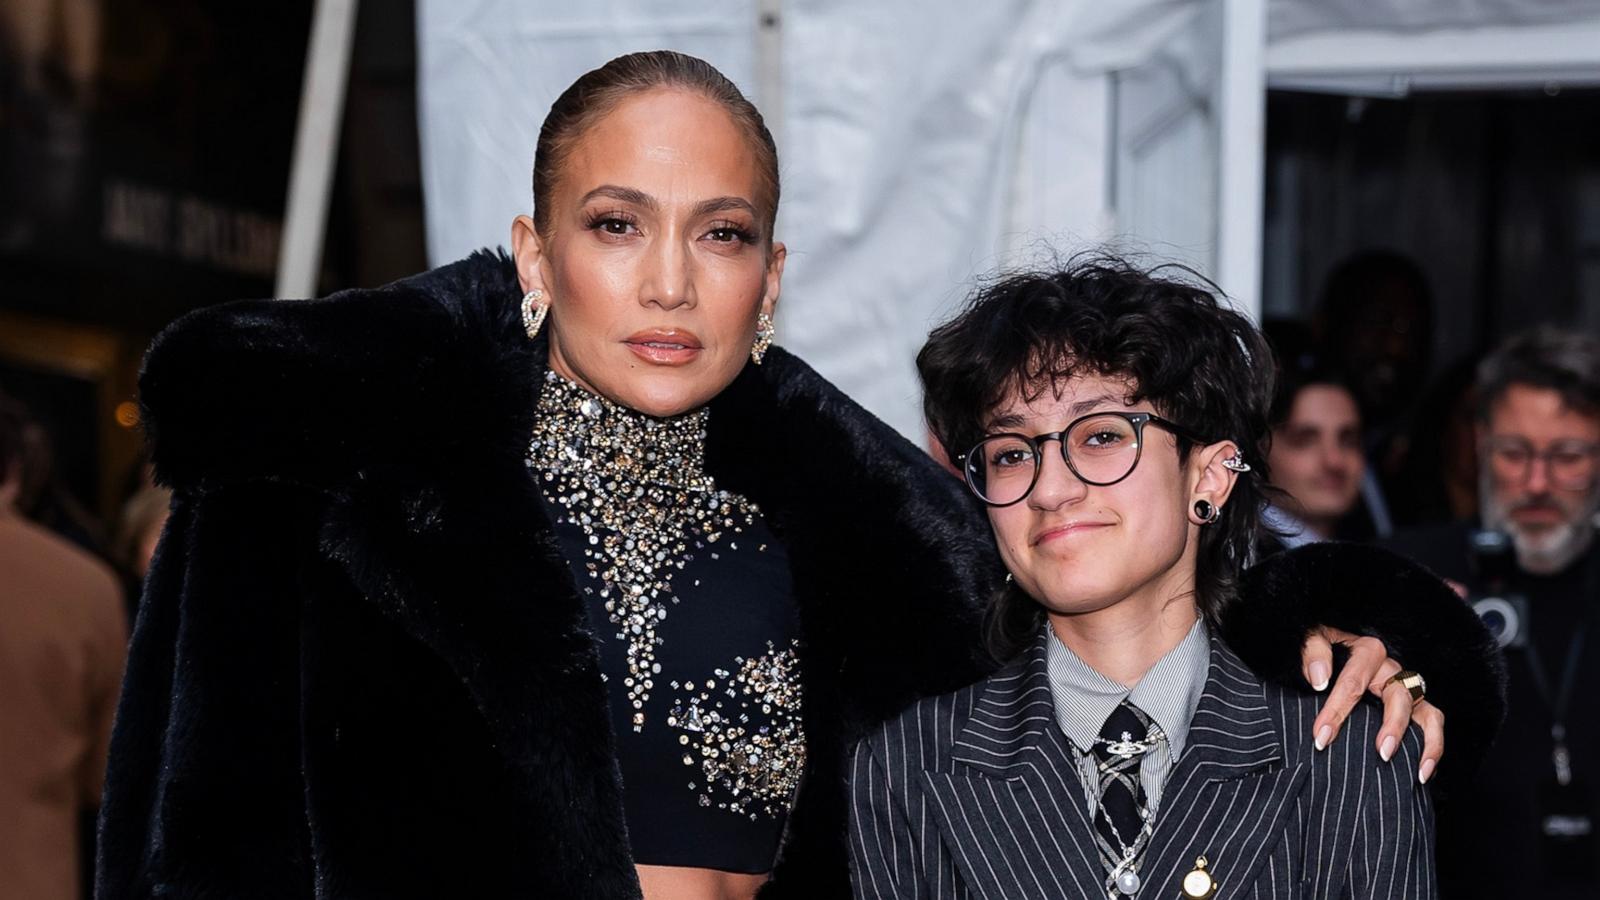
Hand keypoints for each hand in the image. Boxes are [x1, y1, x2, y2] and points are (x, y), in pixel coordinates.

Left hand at [1301, 625, 1443, 783]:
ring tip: (1418, 771)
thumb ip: (1313, 652)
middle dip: (1392, 726)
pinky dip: (1433, 747)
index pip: (1354, 682)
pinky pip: (1431, 724)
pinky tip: (1423, 772)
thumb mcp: (1313, 640)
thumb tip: (1320, 678)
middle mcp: (1391, 670)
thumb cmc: (1323, 649)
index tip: (1321, 737)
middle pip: (1399, 697)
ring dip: (1426, 741)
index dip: (1337, 710)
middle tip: (1381, 753)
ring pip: (1426, 712)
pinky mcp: (1413, 707)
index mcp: (1367, 653)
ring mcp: (1405, 689)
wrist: (1331, 651)